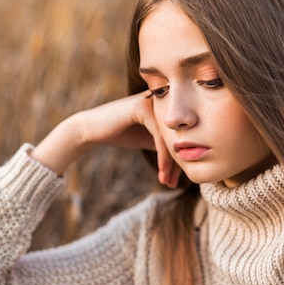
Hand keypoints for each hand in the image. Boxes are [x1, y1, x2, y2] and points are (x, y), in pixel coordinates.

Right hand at [30, 92, 181, 187]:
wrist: (92, 130)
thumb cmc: (122, 134)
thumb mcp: (151, 140)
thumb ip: (168, 144)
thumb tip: (191, 159)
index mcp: (167, 106)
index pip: (181, 135)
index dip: (180, 158)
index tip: (177, 179)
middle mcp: (163, 100)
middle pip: (178, 136)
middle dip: (177, 163)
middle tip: (173, 184)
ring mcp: (153, 102)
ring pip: (171, 137)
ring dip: (170, 163)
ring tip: (167, 181)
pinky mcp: (143, 107)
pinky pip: (160, 135)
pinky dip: (163, 156)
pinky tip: (161, 171)